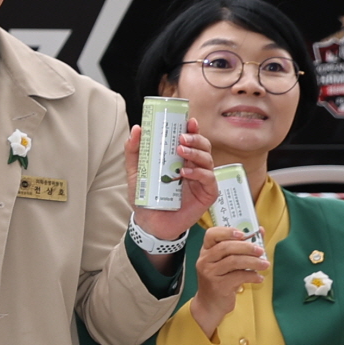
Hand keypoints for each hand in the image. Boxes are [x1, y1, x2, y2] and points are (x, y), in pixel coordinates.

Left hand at [129, 122, 217, 244]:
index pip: (191, 140)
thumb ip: (134, 152)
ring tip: (180, 151)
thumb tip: (136, 129)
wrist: (149, 223)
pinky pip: (209, 180)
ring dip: (196, 153)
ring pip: (208, 160)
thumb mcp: (136, 172)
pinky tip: (185, 172)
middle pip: (203, 147)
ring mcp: (202, 180)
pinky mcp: (207, 194)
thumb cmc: (146, 197)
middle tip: (181, 138)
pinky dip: (199, 173)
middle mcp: (194, 167)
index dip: (193, 129)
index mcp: (180, 159)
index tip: (189, 121)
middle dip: (195, 139)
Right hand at [188, 227, 268, 335]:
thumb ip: (240, 247)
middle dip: (247, 247)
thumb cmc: (221, 280)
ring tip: (265, 265)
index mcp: (206, 251)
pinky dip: (252, 276)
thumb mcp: (225, 262)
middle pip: (226, 247)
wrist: (210, 304)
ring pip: (234, 261)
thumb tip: (259, 231)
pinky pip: (239, 277)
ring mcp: (210, 273)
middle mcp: (205, 260)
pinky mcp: (218, 286)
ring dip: (253, 262)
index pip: (211, 234)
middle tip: (261, 251)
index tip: (243, 234)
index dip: (227, 231)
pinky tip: (259, 278)